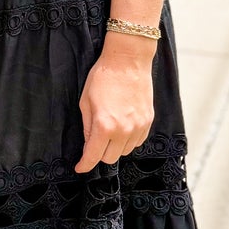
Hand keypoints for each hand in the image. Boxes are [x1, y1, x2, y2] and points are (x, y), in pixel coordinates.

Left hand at [74, 38, 154, 171]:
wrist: (128, 60)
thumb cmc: (104, 76)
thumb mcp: (85, 101)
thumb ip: (87, 126)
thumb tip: (88, 143)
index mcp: (104, 125)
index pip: (93, 156)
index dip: (85, 165)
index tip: (80, 167)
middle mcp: (123, 130)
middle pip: (110, 158)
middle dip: (99, 154)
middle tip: (94, 142)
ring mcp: (138, 127)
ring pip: (125, 151)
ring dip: (115, 147)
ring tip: (110, 130)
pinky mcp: (148, 121)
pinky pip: (137, 142)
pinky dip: (128, 140)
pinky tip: (122, 127)